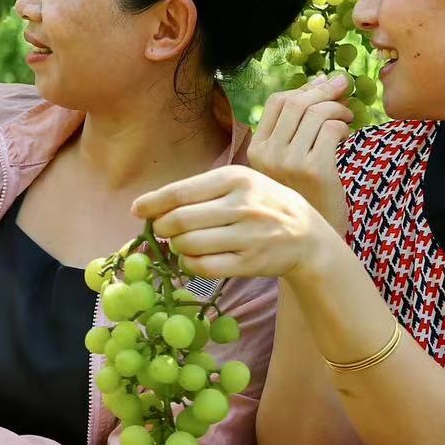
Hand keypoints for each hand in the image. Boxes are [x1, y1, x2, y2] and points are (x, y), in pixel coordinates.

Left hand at [130, 166, 344, 282]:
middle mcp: (242, 204)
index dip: (153, 203)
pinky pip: (205, 267)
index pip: (181, 191)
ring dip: (177, 248)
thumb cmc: (265, 204)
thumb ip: (202, 191)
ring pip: (189, 245)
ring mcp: (248, 235)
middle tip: (162, 232)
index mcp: (235, 177)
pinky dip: (190, 266)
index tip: (137, 210)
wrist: (308, 236)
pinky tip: (194, 260)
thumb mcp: (242, 184)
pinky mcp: (250, 262)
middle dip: (163, 229)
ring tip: (182, 245)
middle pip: (180, 220)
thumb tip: (154, 205)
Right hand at [249, 76, 352, 236]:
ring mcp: (289, 162)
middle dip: (324, 89)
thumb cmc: (304, 197)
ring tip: (347, 118)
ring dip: (338, 109)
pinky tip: (346, 137)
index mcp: (257, 150)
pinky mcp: (314, 170)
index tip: (324, 85)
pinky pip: (330, 130)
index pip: (278, 102)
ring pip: (316, 113)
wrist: (311, 242)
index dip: (304, 89)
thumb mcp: (289, 162)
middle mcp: (268, 154)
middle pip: (297, 103)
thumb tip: (319, 80)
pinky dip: (343, 126)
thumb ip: (297, 127)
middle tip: (344, 86)